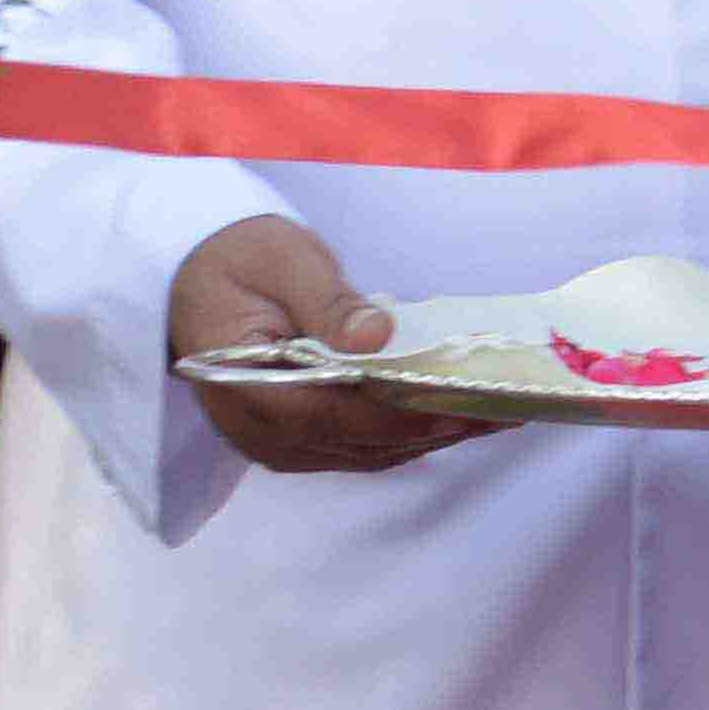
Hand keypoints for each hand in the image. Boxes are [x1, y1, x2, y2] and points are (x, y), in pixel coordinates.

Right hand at [169, 214, 513, 476]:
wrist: (194, 278)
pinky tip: (467, 407)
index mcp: (246, 390)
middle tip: (514, 401)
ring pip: (377, 450)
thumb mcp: (278, 259)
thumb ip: (326, 300)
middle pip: (368, 442)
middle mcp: (266, 433)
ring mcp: (285, 445)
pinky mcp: (306, 440)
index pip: (337, 416)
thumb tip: (377, 334)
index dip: (407, 414)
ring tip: (508, 404)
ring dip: (440, 430)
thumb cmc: (235, 260)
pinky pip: (371, 443)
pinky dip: (419, 426)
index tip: (469, 403)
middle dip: (442, 423)